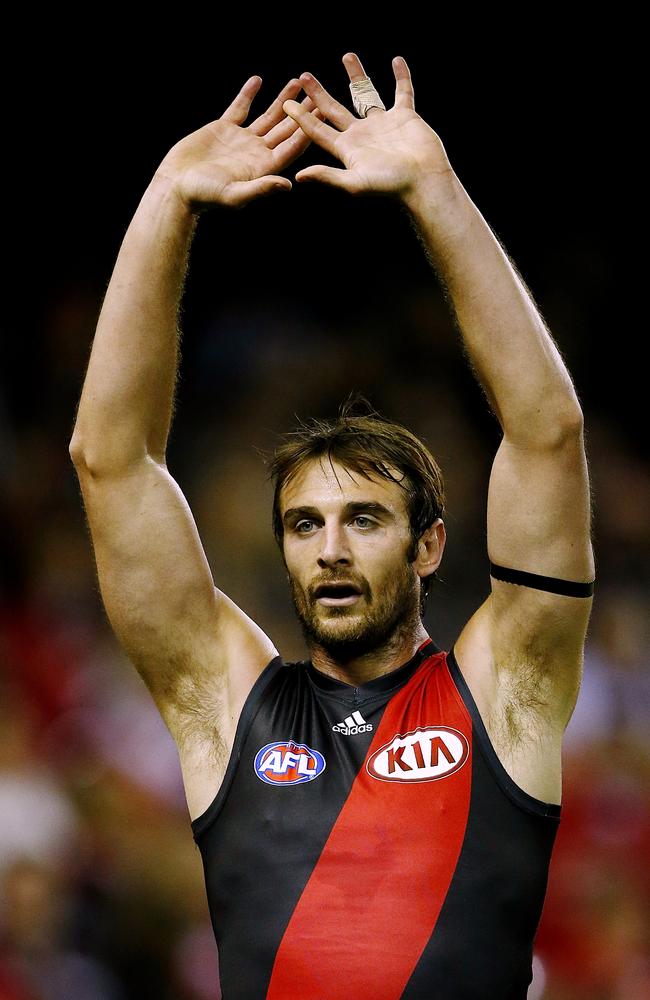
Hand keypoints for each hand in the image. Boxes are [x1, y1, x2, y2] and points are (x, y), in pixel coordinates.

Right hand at [155, 77, 324, 211]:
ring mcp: (242, 140)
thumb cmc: (203, 196)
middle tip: (318, 94)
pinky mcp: (224, 129)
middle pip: (285, 129)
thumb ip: (261, 188)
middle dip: (302, 112)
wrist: (176, 186)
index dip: (307, 131)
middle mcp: (256, 153)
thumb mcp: (234, 195)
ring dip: (282, 99)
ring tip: (296, 81)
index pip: (291, 147)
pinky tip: (258, 80)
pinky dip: (248, 94)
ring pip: (267, 116)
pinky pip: (240, 108)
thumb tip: (288, 185)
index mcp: (263, 168)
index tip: (322, 115)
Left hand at [281, 53, 453, 199]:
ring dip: (357, 77)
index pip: (319, 131)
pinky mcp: (405, 117)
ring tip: (347, 56)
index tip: (287, 104)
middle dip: (319, 94)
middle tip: (304, 77)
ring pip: (366, 95)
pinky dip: (401, 77)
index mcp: (347, 149)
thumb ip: (328, 176)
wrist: (424, 182)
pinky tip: (396, 61)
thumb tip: (299, 176)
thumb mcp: (355, 183)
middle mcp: (362, 135)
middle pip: (335, 110)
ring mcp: (383, 124)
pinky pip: (403, 92)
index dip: (302, 118)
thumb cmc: (391, 186)